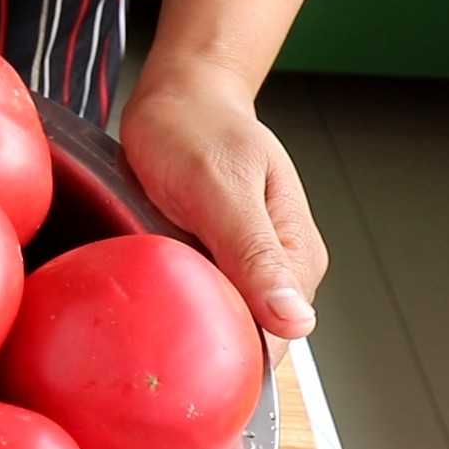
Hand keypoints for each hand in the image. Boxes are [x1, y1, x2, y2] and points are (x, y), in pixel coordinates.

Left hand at [118, 63, 327, 360]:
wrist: (180, 96)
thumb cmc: (197, 129)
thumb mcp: (219, 187)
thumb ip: (254, 252)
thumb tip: (294, 321)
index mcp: (296, 255)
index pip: (276, 339)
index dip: (232, 351)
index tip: (186, 346)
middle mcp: (277, 267)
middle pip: (247, 336)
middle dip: (204, 337)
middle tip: (157, 313)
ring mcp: (245, 266)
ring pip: (219, 319)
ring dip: (185, 317)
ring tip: (153, 294)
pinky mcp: (214, 261)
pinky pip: (198, 297)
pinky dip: (173, 297)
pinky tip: (152, 284)